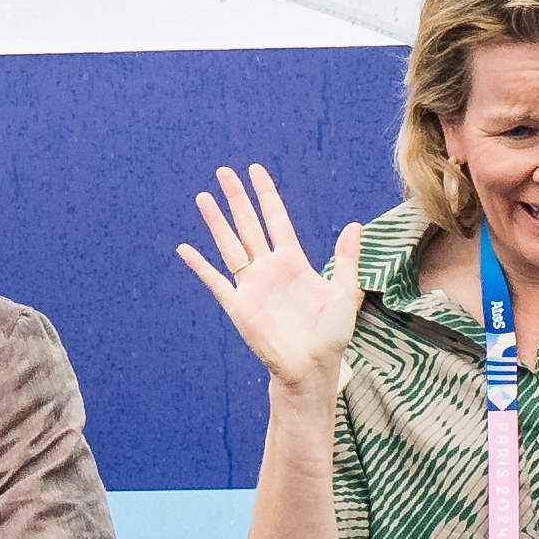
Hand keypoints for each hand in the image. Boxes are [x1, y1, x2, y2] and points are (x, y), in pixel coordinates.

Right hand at [176, 164, 363, 393]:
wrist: (311, 368)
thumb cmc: (330, 336)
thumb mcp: (344, 293)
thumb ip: (345, 259)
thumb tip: (354, 225)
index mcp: (293, 262)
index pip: (276, 219)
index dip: (266, 195)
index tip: (255, 170)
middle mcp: (269, 269)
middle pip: (248, 225)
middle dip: (236, 198)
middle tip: (223, 171)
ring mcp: (252, 286)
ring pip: (229, 246)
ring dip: (216, 222)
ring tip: (203, 197)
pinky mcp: (239, 306)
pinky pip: (215, 281)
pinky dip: (200, 266)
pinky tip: (184, 249)